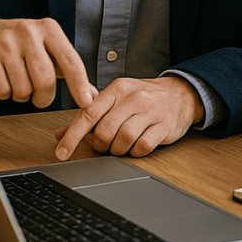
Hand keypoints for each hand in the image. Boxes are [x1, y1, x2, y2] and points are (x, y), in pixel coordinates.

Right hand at [0, 17, 96, 108]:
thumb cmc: (22, 44)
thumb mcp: (48, 48)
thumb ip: (70, 70)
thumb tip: (92, 95)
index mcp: (49, 29)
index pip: (70, 60)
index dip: (80, 84)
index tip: (86, 102)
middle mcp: (29, 32)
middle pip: (45, 80)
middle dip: (45, 98)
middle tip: (40, 98)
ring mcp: (6, 43)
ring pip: (23, 89)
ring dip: (23, 96)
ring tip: (20, 84)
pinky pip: (2, 90)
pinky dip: (5, 94)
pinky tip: (4, 81)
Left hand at [53, 76, 205, 159]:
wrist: (181, 94)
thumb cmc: (143, 97)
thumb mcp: (116, 98)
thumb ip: (89, 114)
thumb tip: (60, 134)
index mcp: (117, 89)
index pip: (88, 113)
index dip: (73, 136)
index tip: (62, 153)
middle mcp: (133, 97)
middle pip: (105, 131)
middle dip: (100, 145)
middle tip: (105, 145)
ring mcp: (151, 111)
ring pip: (123, 140)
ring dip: (118, 150)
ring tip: (122, 145)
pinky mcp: (164, 126)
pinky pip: (142, 147)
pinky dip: (135, 151)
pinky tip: (137, 144)